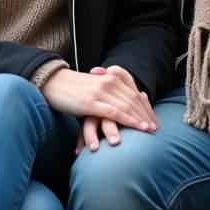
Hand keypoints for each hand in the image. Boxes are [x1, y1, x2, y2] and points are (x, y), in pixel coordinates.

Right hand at [39, 67, 157, 135]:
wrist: (52, 83)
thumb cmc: (73, 88)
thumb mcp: (94, 87)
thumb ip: (109, 92)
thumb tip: (123, 102)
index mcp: (111, 77)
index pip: (134, 94)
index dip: (146, 108)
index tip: (155, 120)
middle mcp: (109, 82)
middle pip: (134, 100)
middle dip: (147, 115)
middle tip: (157, 129)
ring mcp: (101, 91)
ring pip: (128, 106)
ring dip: (141, 120)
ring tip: (150, 132)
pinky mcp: (91, 102)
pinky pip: (115, 112)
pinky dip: (128, 121)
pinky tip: (137, 129)